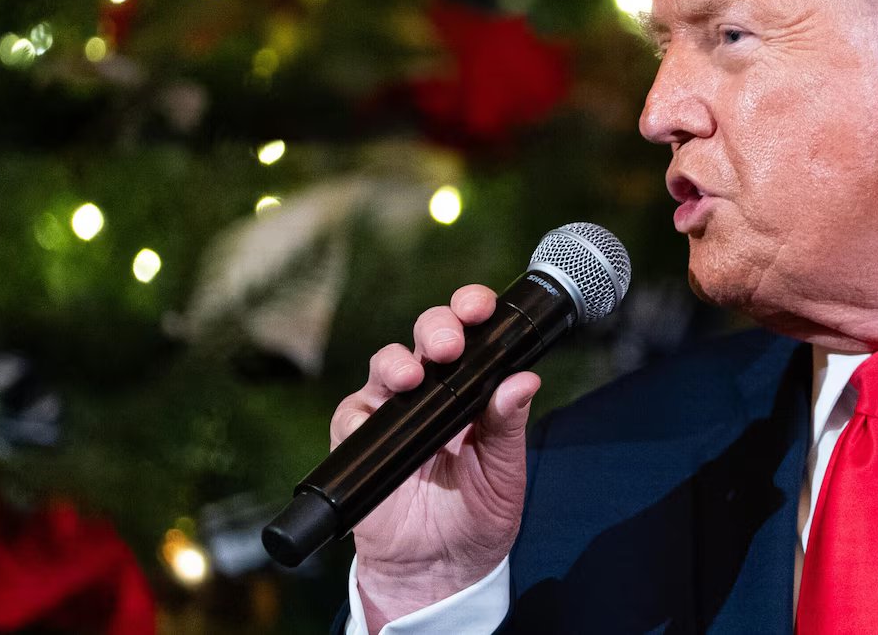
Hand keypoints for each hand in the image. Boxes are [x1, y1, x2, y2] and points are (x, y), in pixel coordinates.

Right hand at [331, 284, 540, 631]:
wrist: (439, 571)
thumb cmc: (476, 517)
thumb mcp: (504, 472)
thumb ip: (509, 426)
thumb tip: (524, 380)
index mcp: (471, 390)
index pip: (470, 336)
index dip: (471, 311)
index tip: (480, 307)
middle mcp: (430, 392)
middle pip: (426, 338)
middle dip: (437, 327)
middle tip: (450, 343)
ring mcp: (392, 413)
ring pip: (387, 364)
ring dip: (397, 361)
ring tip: (413, 375)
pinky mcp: (359, 441)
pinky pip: (353, 413)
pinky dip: (363, 408)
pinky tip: (378, 411)